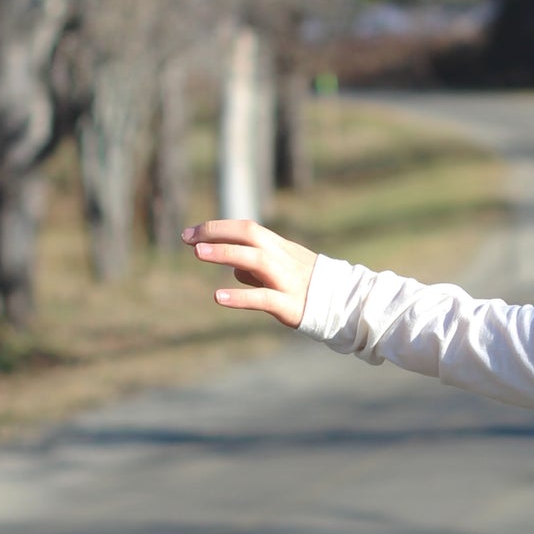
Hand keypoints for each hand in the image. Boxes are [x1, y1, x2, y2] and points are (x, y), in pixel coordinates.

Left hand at [183, 218, 316, 328]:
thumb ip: (257, 268)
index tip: (190, 234)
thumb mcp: (283, 270)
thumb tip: (234, 271)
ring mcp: (285, 280)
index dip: (217, 228)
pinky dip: (240, 296)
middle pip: (248, 235)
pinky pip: (262, 298)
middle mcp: (281, 259)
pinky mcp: (289, 305)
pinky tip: (218, 297)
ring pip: (254, 259)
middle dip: (216, 233)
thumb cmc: (310, 286)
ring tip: (198, 253)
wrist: (346, 304)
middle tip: (187, 238)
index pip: (245, 228)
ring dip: (225, 253)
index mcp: (279, 247)